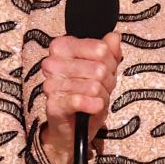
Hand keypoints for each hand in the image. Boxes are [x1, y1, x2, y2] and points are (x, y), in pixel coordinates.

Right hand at [38, 32, 122, 163]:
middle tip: (100, 88)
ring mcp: (51, 84)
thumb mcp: (103, 69)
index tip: (105, 69)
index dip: (110, 62)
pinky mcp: (54, 105)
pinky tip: (93, 107)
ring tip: (94, 99)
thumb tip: (114, 36)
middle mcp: (52, 63)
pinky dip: (94, 106)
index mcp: (62, 47)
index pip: (100, 48)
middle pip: (99, 68)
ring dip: (102, 96)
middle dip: (107, 81)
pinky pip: (81, 100)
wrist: (73, 127)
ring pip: (94, 86)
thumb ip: (109, 51)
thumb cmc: (86, 93)